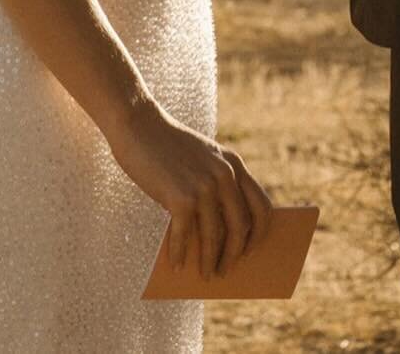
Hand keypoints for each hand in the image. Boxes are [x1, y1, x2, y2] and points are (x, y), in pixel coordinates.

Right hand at [104, 96, 273, 278]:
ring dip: (210, 261)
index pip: (262, 206)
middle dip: (235, 254)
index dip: (259, 234)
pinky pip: (185, 236)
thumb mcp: (202, 160)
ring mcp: (204, 185)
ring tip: (204, 275)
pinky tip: (176, 264)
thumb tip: (219, 237)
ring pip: (215, 236)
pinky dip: (180, 253)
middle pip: (241, 226)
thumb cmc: (166, 147)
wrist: (137, 124)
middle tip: (225, 270)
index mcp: (234, 164)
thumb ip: (214, 186)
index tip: (251, 252)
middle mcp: (225, 175)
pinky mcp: (181, 197)